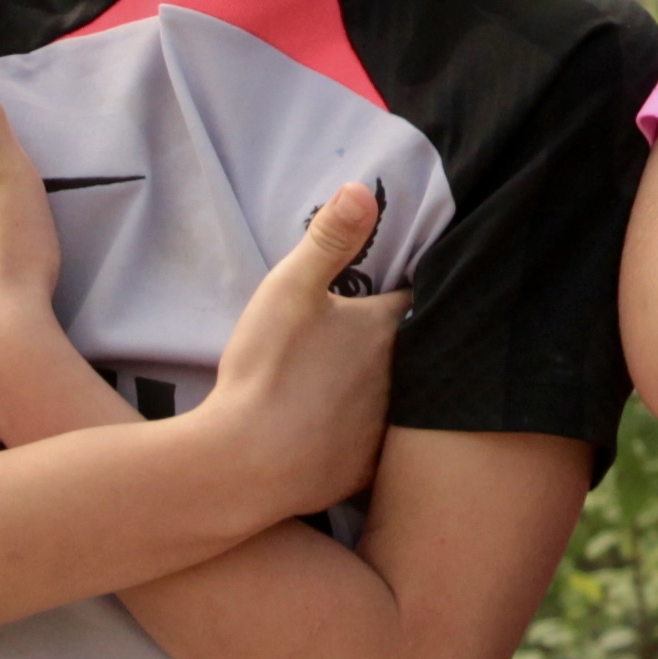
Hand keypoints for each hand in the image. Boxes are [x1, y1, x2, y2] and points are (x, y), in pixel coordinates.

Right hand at [204, 183, 405, 521]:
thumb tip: (363, 189)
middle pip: (410, 350)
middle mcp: (399, 377)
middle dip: (400, 340)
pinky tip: (343, 434)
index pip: (412, 299)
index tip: (406, 282)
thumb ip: (329, 238)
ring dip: (383, 388)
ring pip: (396, 399)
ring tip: (358, 381)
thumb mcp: (290, 289)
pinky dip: (362, 438)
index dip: (408, 288)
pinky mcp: (365, 468)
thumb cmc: (267, 369)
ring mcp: (384, 427)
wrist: (245, 461)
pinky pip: (374, 448)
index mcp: (383, 329)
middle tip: (378, 332)